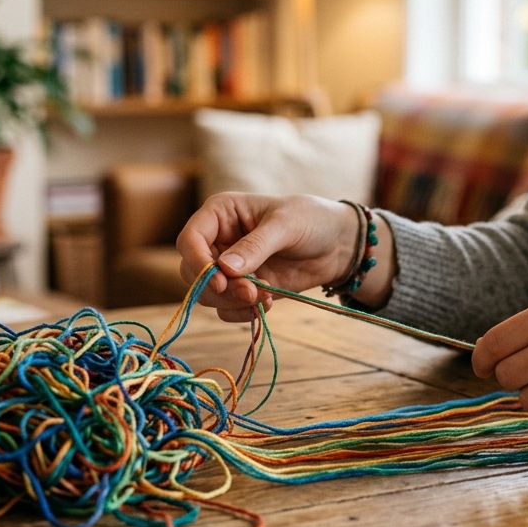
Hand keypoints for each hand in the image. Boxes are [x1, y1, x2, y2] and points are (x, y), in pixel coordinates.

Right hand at [176, 193, 394, 321]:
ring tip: (265, 296)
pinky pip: (226, 309)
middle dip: (218, 288)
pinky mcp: (242, 288)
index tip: (220, 281)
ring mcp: (228, 267)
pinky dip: (242, 312)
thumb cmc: (311, 220)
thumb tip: (225, 268)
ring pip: (207, 294)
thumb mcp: (286, 225)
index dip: (198, 262)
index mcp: (220, 213)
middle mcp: (218, 240)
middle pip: (192, 272)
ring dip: (231, 302)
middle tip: (250, 292)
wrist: (337, 245)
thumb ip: (255, 245)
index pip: (190, 240)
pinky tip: (267, 303)